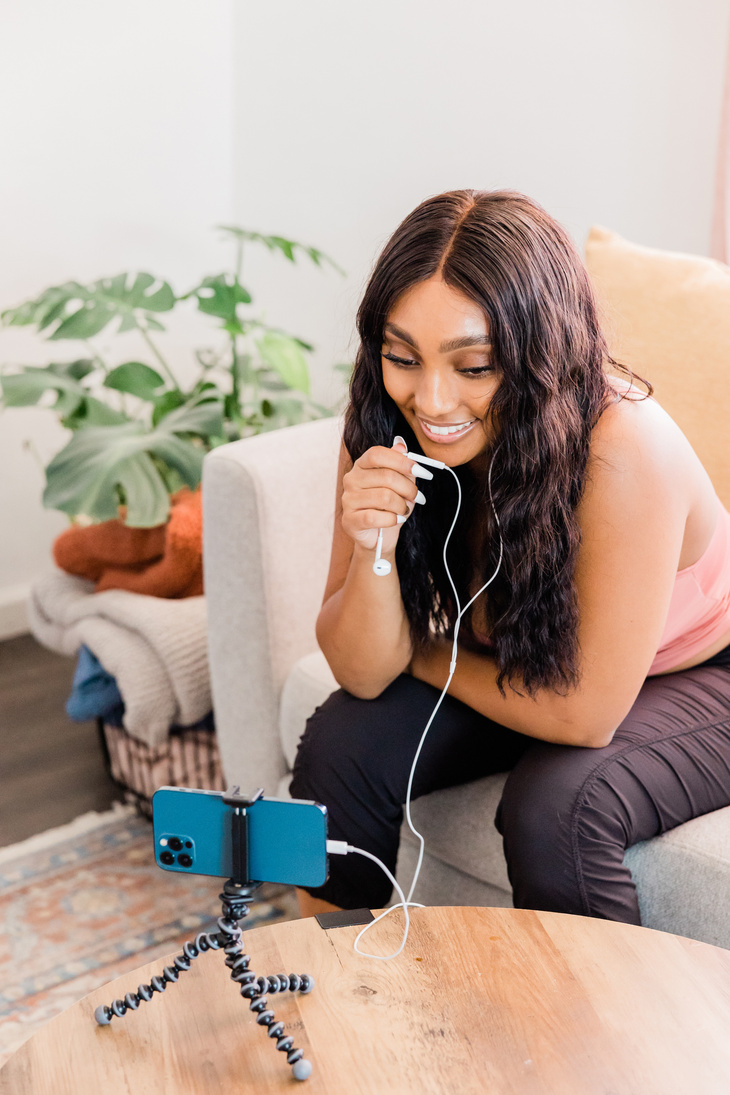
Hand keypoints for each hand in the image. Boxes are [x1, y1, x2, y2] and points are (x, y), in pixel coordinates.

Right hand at [341, 437, 425, 552]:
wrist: (378, 535)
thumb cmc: (388, 506)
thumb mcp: (399, 484)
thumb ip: (400, 465)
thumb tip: (401, 444)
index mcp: (361, 465)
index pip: (378, 454)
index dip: (402, 461)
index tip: (423, 472)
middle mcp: (351, 479)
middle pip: (386, 476)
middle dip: (409, 488)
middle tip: (418, 497)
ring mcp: (348, 500)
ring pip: (384, 497)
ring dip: (402, 506)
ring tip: (405, 510)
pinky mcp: (349, 520)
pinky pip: (375, 517)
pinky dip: (392, 519)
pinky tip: (396, 519)